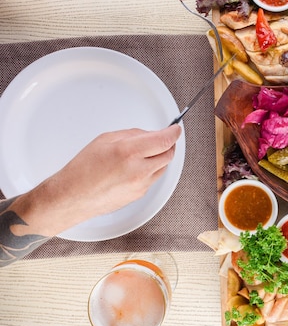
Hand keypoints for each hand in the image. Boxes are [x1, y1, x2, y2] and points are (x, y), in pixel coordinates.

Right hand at [28, 125, 181, 234]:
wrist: (72, 196)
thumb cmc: (83, 169)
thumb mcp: (105, 140)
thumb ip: (132, 135)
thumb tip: (150, 134)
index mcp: (129, 152)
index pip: (164, 140)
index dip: (174, 132)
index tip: (176, 128)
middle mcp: (138, 170)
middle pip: (169, 154)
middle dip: (169, 144)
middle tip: (164, 138)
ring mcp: (141, 185)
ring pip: (163, 167)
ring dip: (160, 157)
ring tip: (145, 152)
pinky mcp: (140, 194)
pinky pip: (153, 178)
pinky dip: (151, 169)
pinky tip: (137, 166)